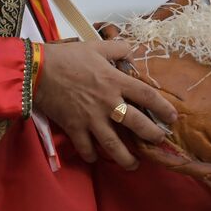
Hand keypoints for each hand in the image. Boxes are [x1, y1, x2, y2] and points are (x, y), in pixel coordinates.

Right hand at [34, 39, 178, 169]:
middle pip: (137, 124)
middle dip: (152, 135)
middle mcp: (108, 103)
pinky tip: (96, 158)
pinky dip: (92, 156)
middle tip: (158, 141)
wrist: (37, 70)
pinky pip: (86, 148)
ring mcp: (91, 118)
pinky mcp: (74, 128)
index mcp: (115, 81)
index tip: (172, 117)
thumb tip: (133, 52)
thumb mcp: (96, 46)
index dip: (164, 108)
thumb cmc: (67, 57)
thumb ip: (118, 48)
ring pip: (114, 145)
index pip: (147, 96)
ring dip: (126, 158)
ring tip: (133, 164)